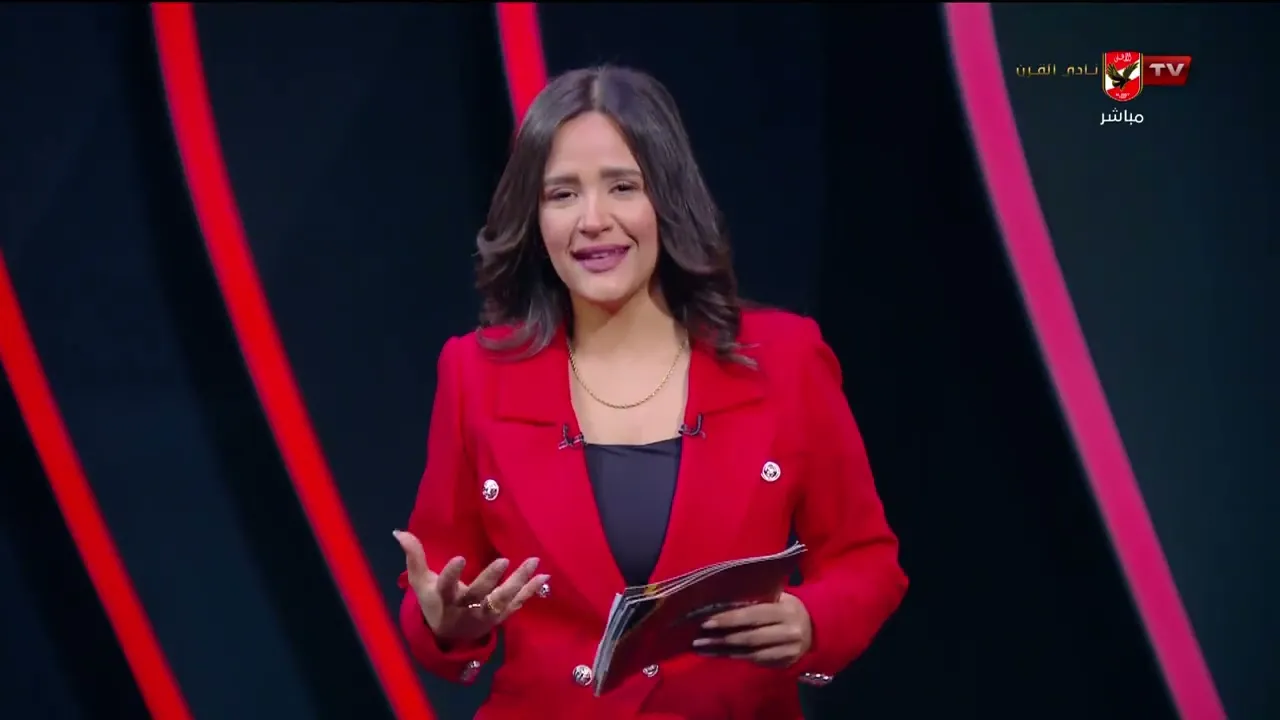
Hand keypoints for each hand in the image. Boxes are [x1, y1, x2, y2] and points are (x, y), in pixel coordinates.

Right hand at [394, 530, 548, 643]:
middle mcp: (465, 609)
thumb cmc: (433, 603)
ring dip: (518, 581)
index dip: (451, 574)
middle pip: (478, 595)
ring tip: (533, 561)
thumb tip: (399, 532)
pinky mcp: (499, 617)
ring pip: (502, 599)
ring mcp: (485, 615)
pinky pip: (516, 604)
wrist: (448, 638)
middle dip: (490, 579)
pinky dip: (530, 591)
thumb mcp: (420, 582)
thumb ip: (414, 557)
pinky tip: (544, 576)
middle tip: (503, 561)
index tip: (459, 558)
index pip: (446, 587)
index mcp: (444, 599)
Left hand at [691, 593, 812, 667]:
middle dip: (721, 639)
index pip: (752, 615)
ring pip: (750, 653)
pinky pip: (755, 662)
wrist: (815, 628)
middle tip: (698, 639)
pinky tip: (719, 654)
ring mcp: (788, 651)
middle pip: (749, 637)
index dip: (728, 619)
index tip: (706, 622)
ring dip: (723, 652)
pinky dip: (736, 658)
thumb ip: (755, 600)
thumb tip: (720, 602)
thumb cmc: (787, 607)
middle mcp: (788, 632)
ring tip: (702, 649)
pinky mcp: (784, 663)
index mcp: (785, 611)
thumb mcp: (778, 598)